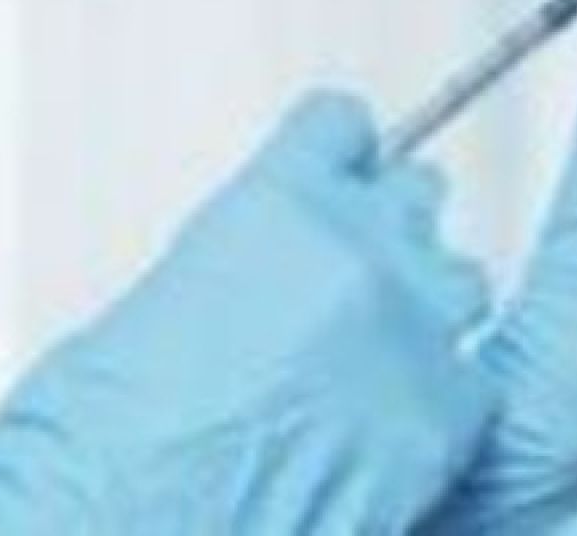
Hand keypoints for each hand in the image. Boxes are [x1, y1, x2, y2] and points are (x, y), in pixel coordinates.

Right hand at [0, 92, 493, 535]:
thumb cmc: (101, 453)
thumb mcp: (146, 314)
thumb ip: (228, 267)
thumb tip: (251, 282)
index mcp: (278, 205)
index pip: (343, 124)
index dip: (333, 157)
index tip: (334, 175)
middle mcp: (363, 254)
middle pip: (416, 196)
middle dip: (385, 229)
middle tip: (349, 280)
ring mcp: (416, 336)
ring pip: (462, 282)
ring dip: (422, 311)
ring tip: (370, 364)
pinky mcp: (449, 424)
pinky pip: (474, 386)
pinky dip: (439, 406)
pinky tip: (385, 437)